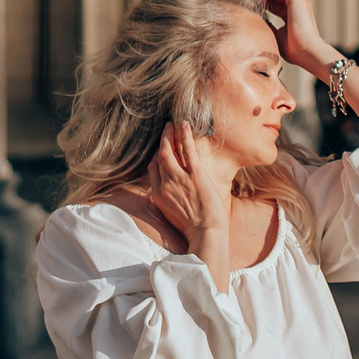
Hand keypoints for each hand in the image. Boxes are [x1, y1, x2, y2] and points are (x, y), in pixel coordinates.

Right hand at [142, 121, 233, 245]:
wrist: (205, 234)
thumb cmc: (194, 228)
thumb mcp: (172, 214)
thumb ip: (168, 200)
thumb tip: (172, 193)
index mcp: (158, 196)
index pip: (153, 169)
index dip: (156, 156)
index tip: (160, 149)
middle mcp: (165, 185)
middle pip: (159, 157)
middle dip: (161, 141)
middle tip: (165, 130)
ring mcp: (179, 179)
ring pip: (169, 151)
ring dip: (169, 135)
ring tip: (171, 124)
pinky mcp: (195, 175)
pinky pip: (187, 150)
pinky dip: (184, 135)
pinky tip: (184, 125)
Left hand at [259, 0, 336, 74]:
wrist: (306, 51)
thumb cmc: (293, 49)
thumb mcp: (275, 35)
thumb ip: (268, 26)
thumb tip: (256, 20)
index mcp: (291, 13)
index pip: (275, 0)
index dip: (264, 0)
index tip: (258, 9)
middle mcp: (295, 3)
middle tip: (258, 1)